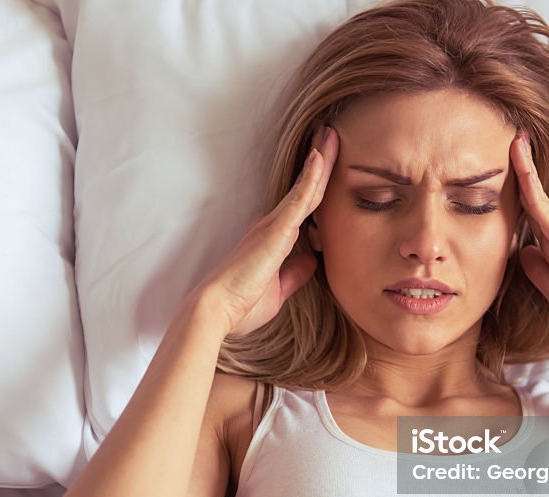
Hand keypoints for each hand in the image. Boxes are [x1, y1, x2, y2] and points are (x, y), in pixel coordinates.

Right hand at [197, 125, 338, 337]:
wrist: (217, 311)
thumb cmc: (241, 305)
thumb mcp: (279, 290)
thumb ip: (295, 274)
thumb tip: (313, 260)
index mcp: (272, 240)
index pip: (303, 207)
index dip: (316, 184)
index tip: (329, 164)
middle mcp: (271, 227)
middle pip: (305, 189)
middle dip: (321, 162)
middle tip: (332, 135)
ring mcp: (273, 226)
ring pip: (305, 187)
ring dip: (320, 160)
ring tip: (331, 133)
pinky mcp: (275, 232)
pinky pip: (298, 199)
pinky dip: (311, 177)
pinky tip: (320, 156)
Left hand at [510, 131, 548, 348]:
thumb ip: (539, 273)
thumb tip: (522, 251)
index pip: (532, 214)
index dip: (518, 192)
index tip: (502, 171)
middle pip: (534, 198)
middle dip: (521, 169)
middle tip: (511, 139)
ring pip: (539, 198)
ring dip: (525, 170)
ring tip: (515, 141)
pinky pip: (546, 214)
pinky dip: (532, 192)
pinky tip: (522, 172)